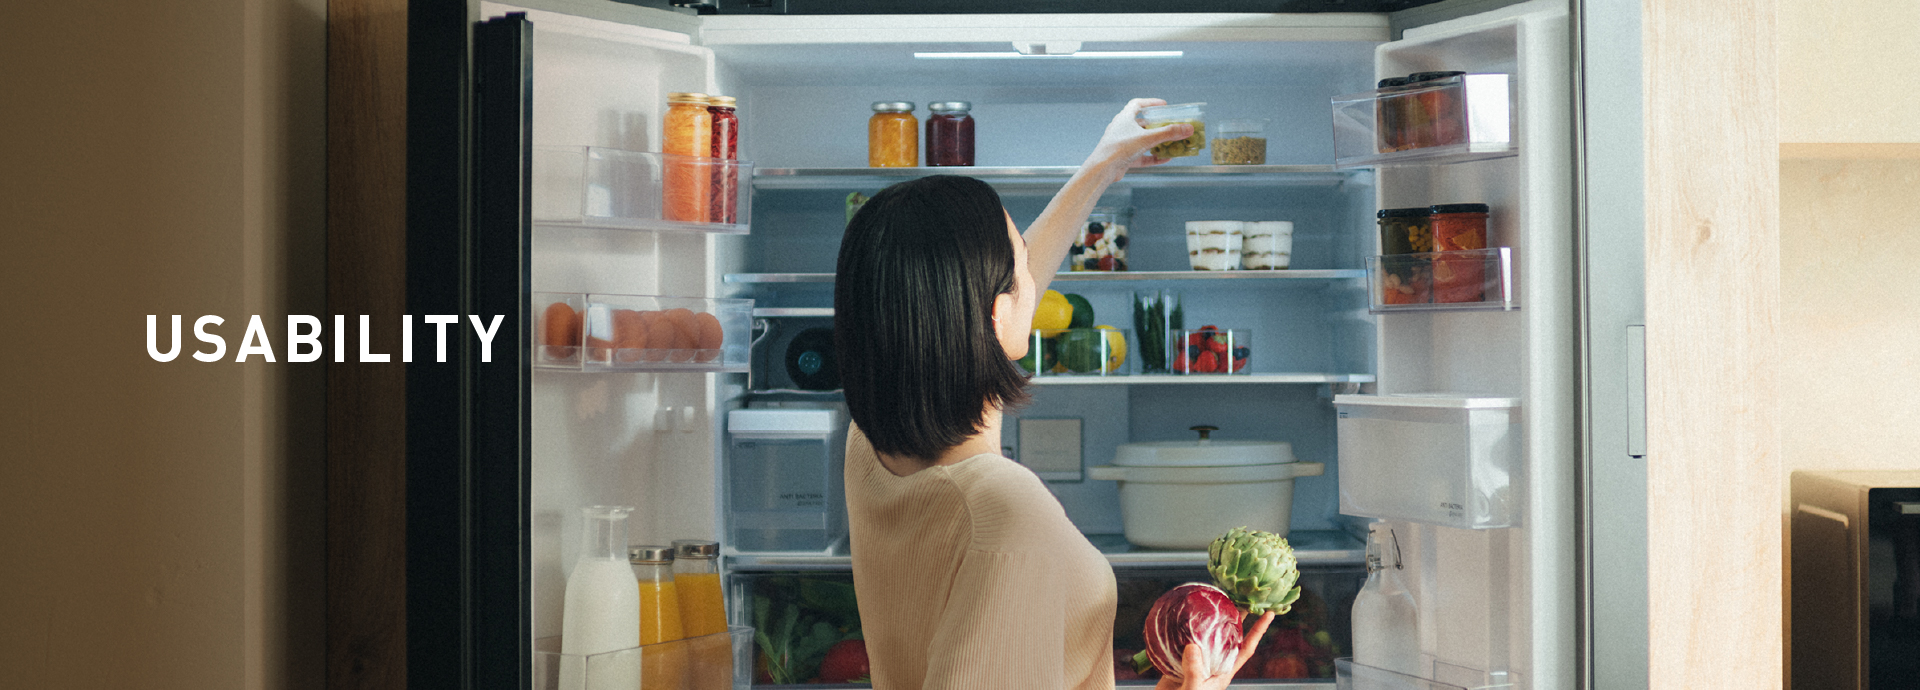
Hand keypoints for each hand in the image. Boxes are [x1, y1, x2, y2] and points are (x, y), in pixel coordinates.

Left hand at [1084, 98, 1194, 180]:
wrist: (1103, 169)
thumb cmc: (1119, 148)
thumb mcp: (1148, 138)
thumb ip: (1168, 133)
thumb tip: (1187, 128)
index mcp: (1124, 118)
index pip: (1137, 104)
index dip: (1151, 103)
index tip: (1164, 105)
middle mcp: (1122, 129)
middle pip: (1141, 123)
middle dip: (1157, 125)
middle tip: (1170, 126)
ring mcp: (1122, 144)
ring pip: (1142, 140)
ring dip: (1156, 142)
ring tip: (1170, 143)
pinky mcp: (1124, 158)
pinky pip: (1141, 156)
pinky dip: (1153, 157)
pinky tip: (1165, 159)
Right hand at [1151, 612, 1274, 689]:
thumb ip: (1194, 671)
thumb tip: (1192, 646)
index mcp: (1224, 671)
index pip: (1246, 648)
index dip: (1259, 631)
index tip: (1269, 614)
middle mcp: (1214, 663)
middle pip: (1229, 636)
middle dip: (1237, 618)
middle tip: (1241, 596)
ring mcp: (1197, 661)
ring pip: (1206, 636)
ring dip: (1210, 619)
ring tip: (1213, 600)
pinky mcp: (1179, 660)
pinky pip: (1182, 641)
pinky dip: (1182, 629)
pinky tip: (1180, 616)